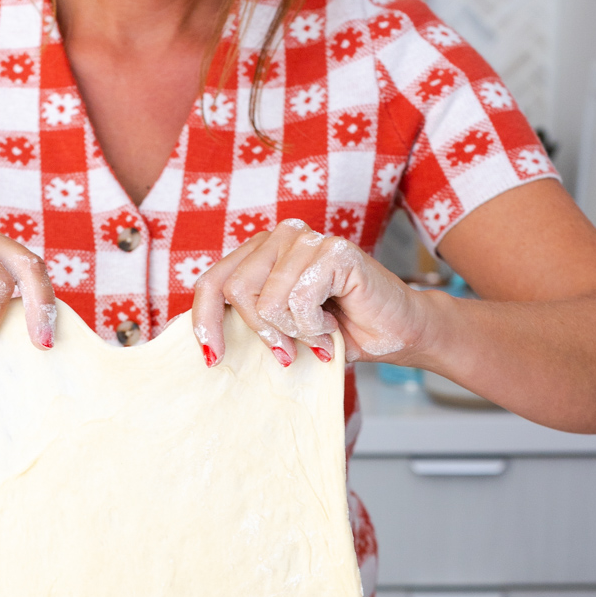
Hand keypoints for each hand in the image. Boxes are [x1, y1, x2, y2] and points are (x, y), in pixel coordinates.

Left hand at [191, 219, 426, 366]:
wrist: (396, 333)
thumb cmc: (338, 332)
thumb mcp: (279, 330)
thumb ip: (244, 323)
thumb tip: (200, 344)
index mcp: (259, 253)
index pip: (211, 282)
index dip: (204, 322)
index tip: (213, 359)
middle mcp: (279, 237)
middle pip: (235, 290)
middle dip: (260, 333)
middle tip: (285, 353)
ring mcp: (306, 239)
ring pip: (266, 299)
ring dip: (292, 332)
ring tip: (317, 334)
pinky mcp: (334, 250)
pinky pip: (299, 300)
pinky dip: (314, 327)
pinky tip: (333, 325)